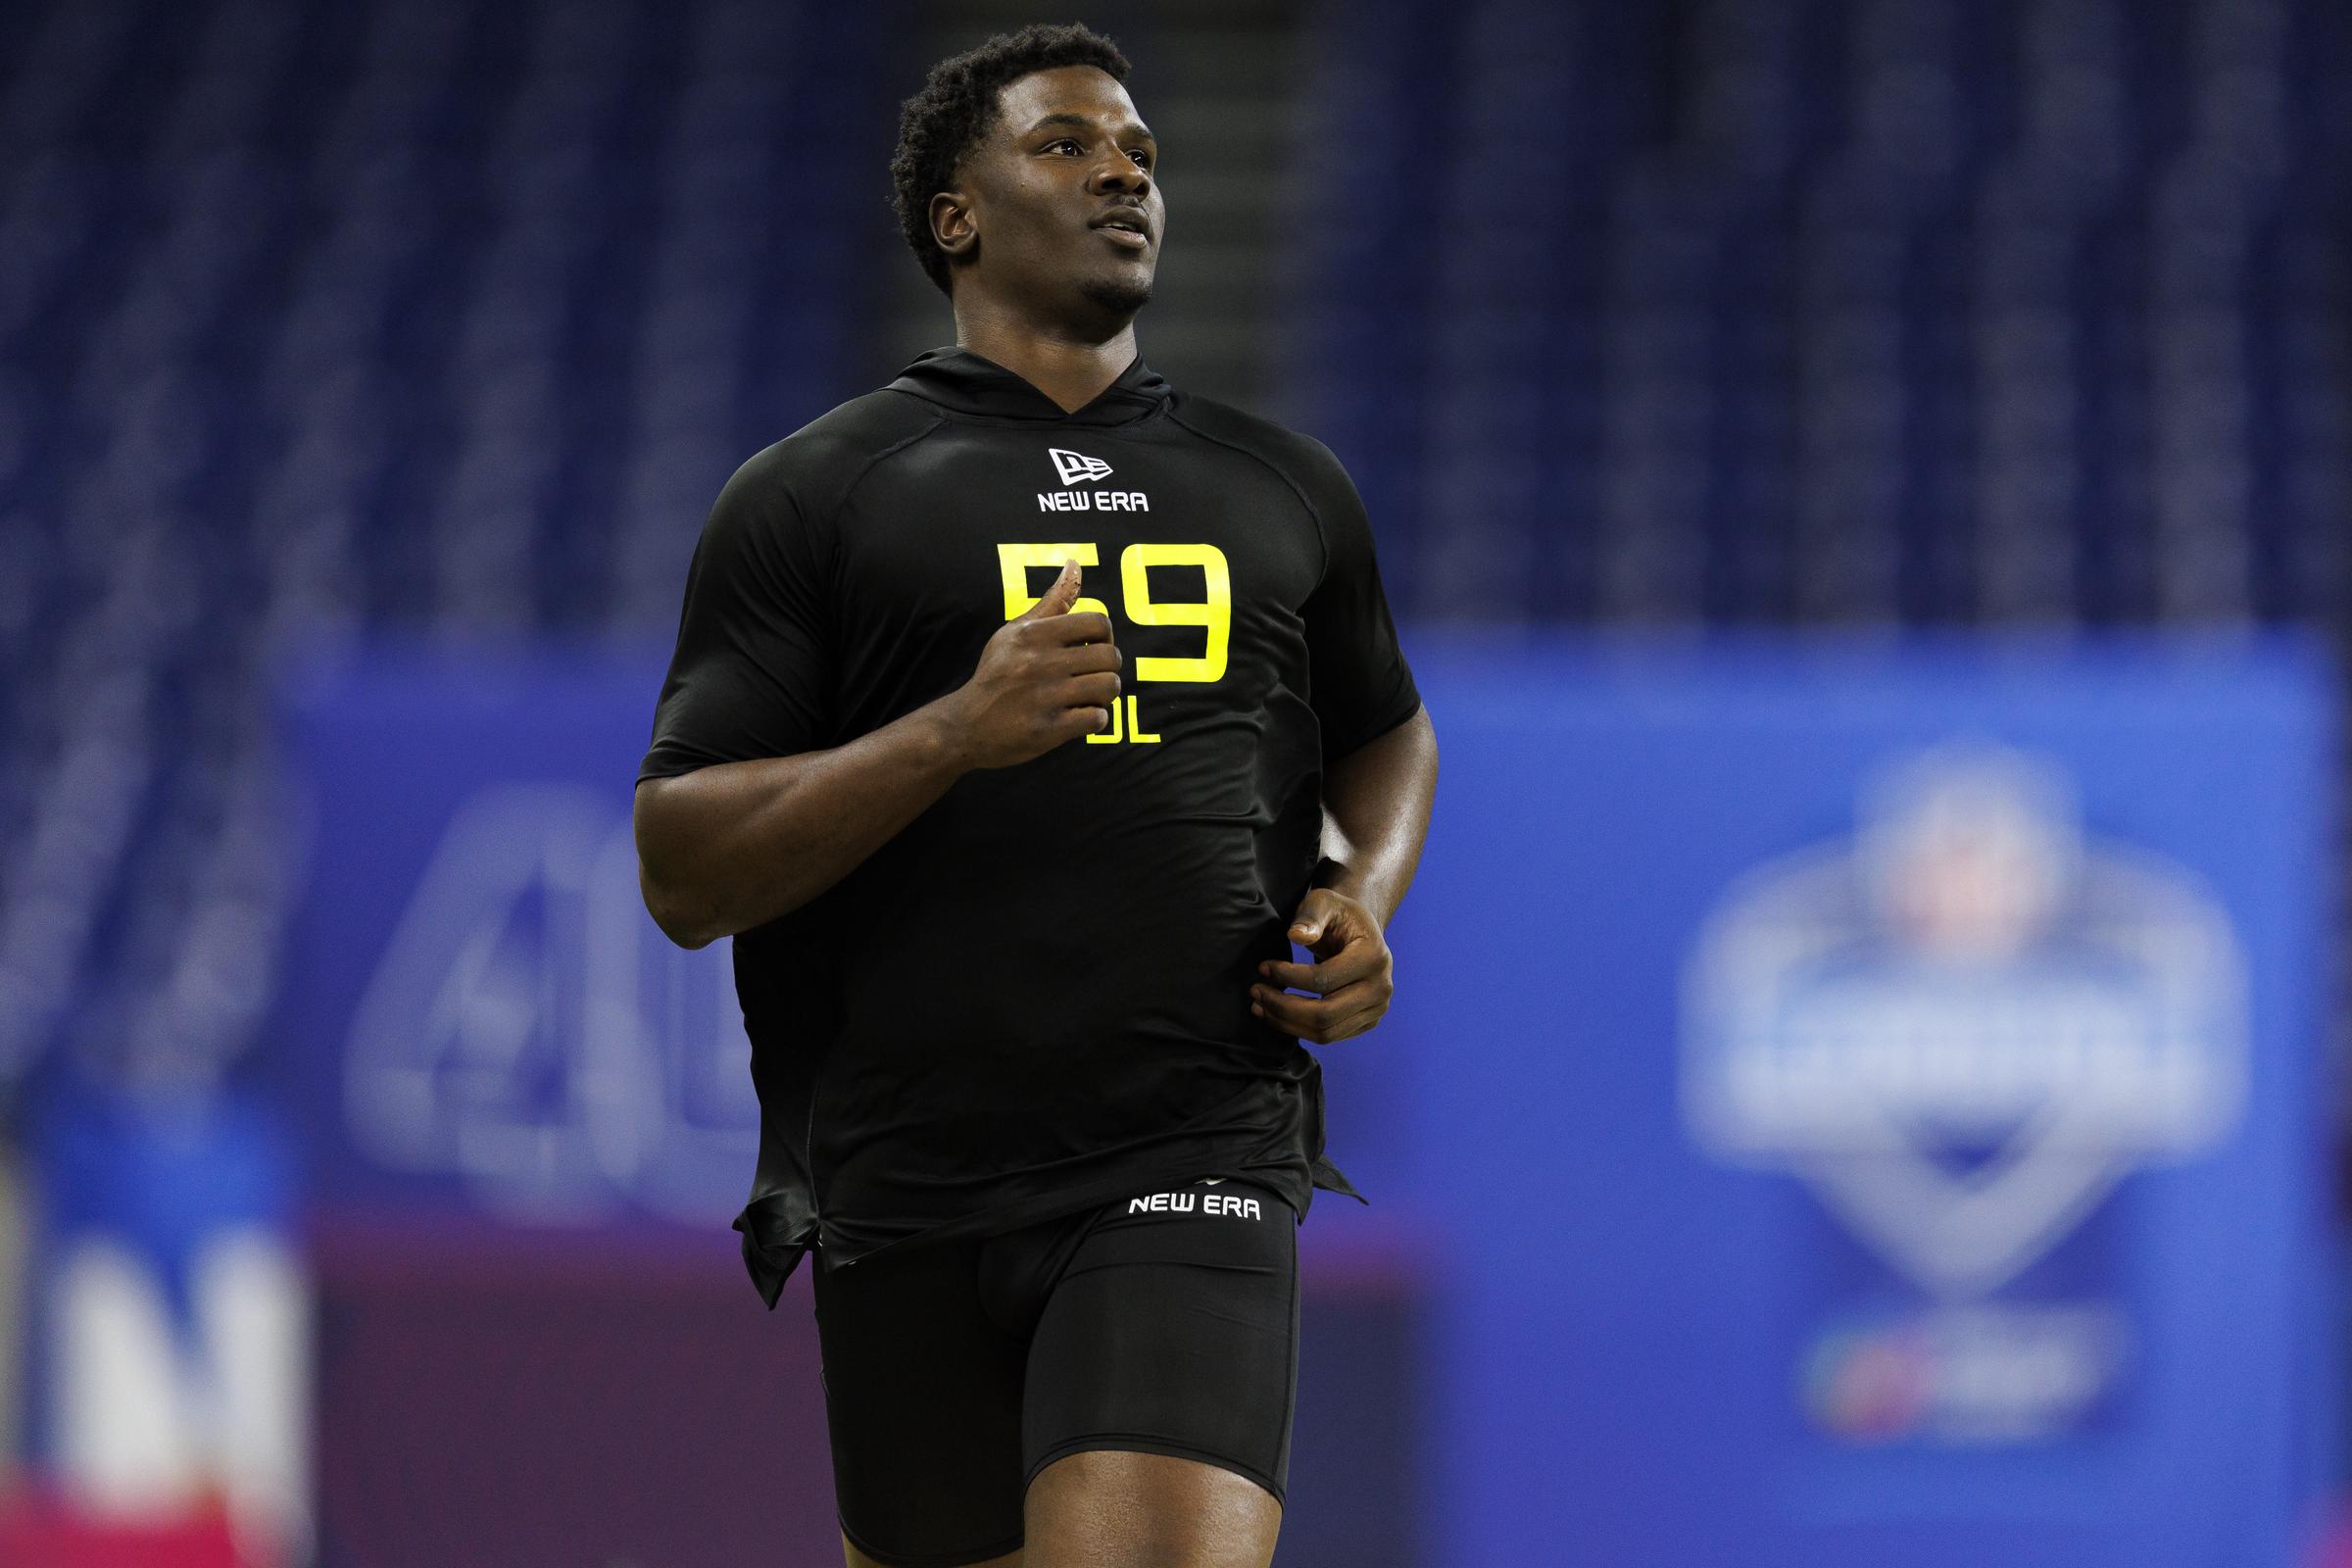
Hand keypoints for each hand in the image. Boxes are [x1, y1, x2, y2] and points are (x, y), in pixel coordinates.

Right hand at [940, 559, 1121, 768]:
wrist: (965, 727)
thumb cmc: (996, 674)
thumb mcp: (1015, 633)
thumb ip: (1051, 602)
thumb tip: (1075, 565)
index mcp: (1034, 635)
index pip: (1098, 622)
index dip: (1105, 636)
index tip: (1093, 647)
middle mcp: (1039, 662)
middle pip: (1111, 656)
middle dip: (1109, 668)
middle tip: (1092, 676)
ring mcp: (1045, 697)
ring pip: (1109, 687)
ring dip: (1105, 695)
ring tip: (1088, 697)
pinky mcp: (1049, 729)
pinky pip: (1098, 719)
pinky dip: (1095, 720)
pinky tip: (1078, 717)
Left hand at [1250, 888, 1393, 1043]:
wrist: (1360, 932)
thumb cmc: (1338, 915)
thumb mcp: (1323, 902)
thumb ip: (1310, 917)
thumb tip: (1296, 936)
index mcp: (1373, 957)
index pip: (1324, 979)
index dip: (1288, 977)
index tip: (1263, 968)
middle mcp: (1381, 988)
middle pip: (1325, 1014)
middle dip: (1283, 1007)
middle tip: (1256, 992)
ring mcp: (1377, 1009)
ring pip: (1325, 1033)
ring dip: (1286, 1023)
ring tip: (1260, 1006)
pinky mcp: (1367, 1022)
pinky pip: (1329, 1036)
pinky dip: (1299, 1029)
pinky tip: (1278, 1014)